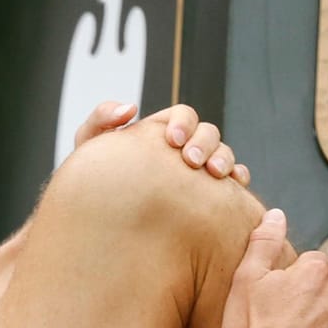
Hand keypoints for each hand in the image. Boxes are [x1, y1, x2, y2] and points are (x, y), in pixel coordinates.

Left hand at [72, 102, 249, 183]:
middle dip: (204, 143)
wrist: (100, 219)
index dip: (183, 123)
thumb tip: (131, 108)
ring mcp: (199, 171)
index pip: (183, 116)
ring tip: (214, 174)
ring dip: (223, 159)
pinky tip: (232, 188)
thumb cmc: (95, 178)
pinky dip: (238, 179)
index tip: (173, 139)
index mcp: (162, 132)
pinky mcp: (210, 195)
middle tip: (192, 160)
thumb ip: (101, 119)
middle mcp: (184, 149)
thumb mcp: (89, 146)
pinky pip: (233, 183)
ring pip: (223, 154)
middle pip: (208, 133)